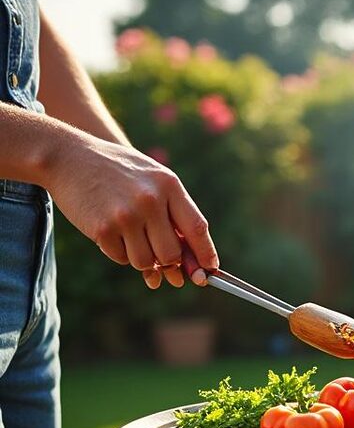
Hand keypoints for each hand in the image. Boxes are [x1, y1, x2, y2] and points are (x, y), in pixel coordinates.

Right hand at [45, 133, 218, 287]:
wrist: (68, 157)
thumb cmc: (118, 171)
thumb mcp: (152, 179)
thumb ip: (174, 212)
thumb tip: (189, 258)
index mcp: (168, 186)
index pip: (197, 228)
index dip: (205, 254)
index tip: (210, 270)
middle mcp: (149, 201)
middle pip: (172, 254)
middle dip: (169, 261)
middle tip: (160, 255)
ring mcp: (125, 216)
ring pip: (146, 262)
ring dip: (142, 258)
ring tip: (131, 234)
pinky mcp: (102, 229)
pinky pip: (121, 258)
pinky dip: (119, 252)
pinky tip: (111, 230)